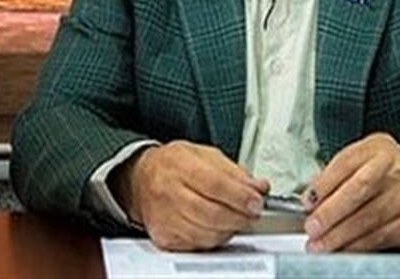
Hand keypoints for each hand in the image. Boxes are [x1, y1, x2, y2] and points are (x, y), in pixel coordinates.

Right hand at [113, 140, 270, 250]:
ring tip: (237, 219)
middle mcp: (168, 192)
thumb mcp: (204, 155)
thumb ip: (234, 171)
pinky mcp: (163, 236)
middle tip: (252, 214)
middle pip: (212, 213)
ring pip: (206, 233)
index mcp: (180, 165)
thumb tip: (259, 187)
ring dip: (230, 229)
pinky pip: (197, 245)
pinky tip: (218, 227)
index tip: (257, 201)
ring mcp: (164, 217)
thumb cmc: (173, 165)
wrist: (140, 179)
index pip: (215, 184)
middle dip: (239, 217)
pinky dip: (214, 239)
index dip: (240, 196)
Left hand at [302, 132, 399, 252]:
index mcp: (378, 148)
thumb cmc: (385, 174)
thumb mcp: (362, 161)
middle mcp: (395, 169)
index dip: (324, 184)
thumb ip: (337, 173)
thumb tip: (312, 197)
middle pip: (358, 191)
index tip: (308, 201)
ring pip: (368, 219)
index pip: (346, 163)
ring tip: (321, 244)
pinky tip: (342, 248)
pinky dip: (356, 246)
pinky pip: (378, 237)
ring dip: (339, 235)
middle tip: (312, 227)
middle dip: (331, 212)